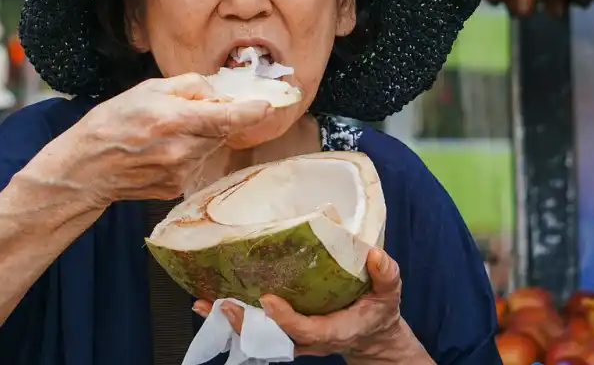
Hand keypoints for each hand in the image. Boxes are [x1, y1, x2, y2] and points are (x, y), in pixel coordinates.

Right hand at [32, 73, 272, 206]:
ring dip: (202, 136)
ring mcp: (181, 173)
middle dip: (219, 118)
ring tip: (170, 130)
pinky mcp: (177, 187)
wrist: (86, 169)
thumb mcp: (146, 89)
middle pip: (221, 131)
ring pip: (210, 147)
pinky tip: (163, 149)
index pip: (227, 118)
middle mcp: (182, 150)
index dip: (252, 112)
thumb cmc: (111, 123)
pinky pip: (197, 163)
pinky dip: (189, 152)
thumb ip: (188, 87)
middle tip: (198, 108)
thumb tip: (217, 91)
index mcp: (175, 120)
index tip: (268, 105)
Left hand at [193, 248, 429, 361]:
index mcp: (333, 330)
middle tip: (222, 304)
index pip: (305, 329)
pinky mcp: (286, 332)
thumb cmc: (378, 311)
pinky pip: (257, 329)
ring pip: (258, 336)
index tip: (268, 300)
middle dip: (245, 323)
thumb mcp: (389, 294)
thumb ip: (386, 275)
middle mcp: (309, 339)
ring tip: (203, 302)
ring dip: (231, 321)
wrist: (372, 336)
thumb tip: (375, 254)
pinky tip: (210, 300)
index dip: (285, 318)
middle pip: (271, 337)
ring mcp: (295, 339)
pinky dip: (234, 317)